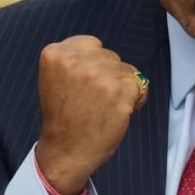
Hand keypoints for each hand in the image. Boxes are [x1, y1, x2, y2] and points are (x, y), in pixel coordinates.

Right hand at [36, 35, 147, 194]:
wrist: (66, 151)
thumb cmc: (63, 117)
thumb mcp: (55, 77)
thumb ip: (74, 59)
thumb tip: (103, 52)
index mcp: (55, 54)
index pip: (92, 44)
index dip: (93, 64)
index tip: (85, 83)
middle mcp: (76, 61)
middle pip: (110, 55)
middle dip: (108, 74)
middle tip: (94, 99)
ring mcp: (99, 75)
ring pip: (125, 69)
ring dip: (122, 86)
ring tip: (105, 106)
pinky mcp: (119, 90)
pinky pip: (139, 84)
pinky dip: (136, 98)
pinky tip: (120, 111)